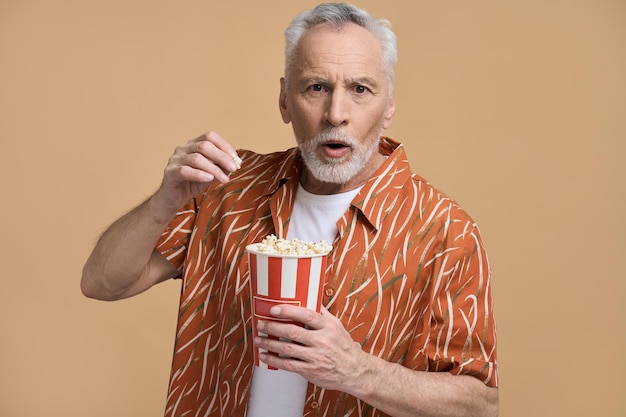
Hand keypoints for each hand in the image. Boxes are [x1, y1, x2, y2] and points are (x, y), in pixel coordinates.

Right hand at [153, 131, 238, 216]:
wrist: (174, 199)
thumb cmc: (193, 184)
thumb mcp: (211, 174)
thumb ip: (221, 166)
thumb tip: (235, 162)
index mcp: (193, 144)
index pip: (209, 136)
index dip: (224, 145)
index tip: (235, 157)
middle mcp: (183, 148)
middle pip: (204, 146)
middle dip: (221, 157)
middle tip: (234, 168)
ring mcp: (175, 159)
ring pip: (196, 159)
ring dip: (213, 168)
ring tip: (224, 179)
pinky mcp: (170, 172)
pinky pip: (185, 171)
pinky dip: (199, 174)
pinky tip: (209, 179)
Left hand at [254, 305, 368, 393]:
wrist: (355, 371)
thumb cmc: (344, 347)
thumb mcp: (337, 326)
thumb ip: (322, 313)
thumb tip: (310, 296)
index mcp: (328, 327)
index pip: (306, 315)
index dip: (288, 311)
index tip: (274, 309)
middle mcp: (322, 341)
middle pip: (293, 331)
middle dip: (273, 327)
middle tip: (261, 324)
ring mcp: (316, 357)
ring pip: (287, 349)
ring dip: (269, 344)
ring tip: (258, 339)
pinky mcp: (311, 371)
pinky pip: (288, 365)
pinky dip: (274, 360)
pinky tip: (265, 356)